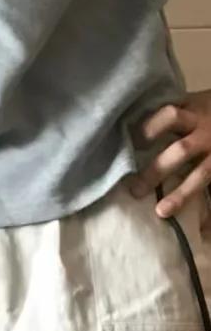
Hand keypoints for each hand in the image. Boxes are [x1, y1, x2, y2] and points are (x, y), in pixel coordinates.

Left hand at [130, 89, 210, 220]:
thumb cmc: (208, 110)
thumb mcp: (192, 102)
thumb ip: (167, 111)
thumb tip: (127, 119)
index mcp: (194, 113)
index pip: (169, 116)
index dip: (148, 129)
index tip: (127, 143)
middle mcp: (206, 134)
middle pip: (181, 150)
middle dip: (157, 170)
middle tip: (134, 189)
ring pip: (201, 175)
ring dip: (181, 195)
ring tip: (161, 211)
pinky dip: (209, 213)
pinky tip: (201, 229)